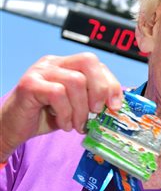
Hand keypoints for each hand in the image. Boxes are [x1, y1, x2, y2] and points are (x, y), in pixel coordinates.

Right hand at [0, 53, 121, 160]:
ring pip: (75, 81)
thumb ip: (92, 102)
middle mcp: (54, 62)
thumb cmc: (45, 116)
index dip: (110, 83)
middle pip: (88, 61)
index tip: (115, 105)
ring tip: (76, 124)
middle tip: (97, 112)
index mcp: (66, 64)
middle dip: (100, 89)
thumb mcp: (75, 107)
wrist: (13, 128)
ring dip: (81, 109)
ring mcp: (40, 71)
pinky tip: (64, 123)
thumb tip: (117, 106)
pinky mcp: (29, 83)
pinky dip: (65, 113)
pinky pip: (57, 93)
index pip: (96, 63)